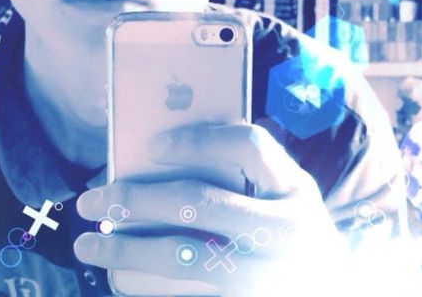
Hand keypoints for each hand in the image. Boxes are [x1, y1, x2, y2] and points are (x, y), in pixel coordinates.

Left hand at [74, 123, 345, 296]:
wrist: (332, 290)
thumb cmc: (294, 229)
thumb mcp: (288, 190)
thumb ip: (247, 165)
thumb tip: (165, 146)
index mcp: (293, 190)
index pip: (248, 147)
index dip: (197, 140)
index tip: (152, 145)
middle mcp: (283, 233)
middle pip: (198, 203)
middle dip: (136, 198)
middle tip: (90, 202)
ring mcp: (264, 280)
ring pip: (182, 259)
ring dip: (126, 251)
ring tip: (89, 244)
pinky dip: (145, 288)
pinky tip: (120, 276)